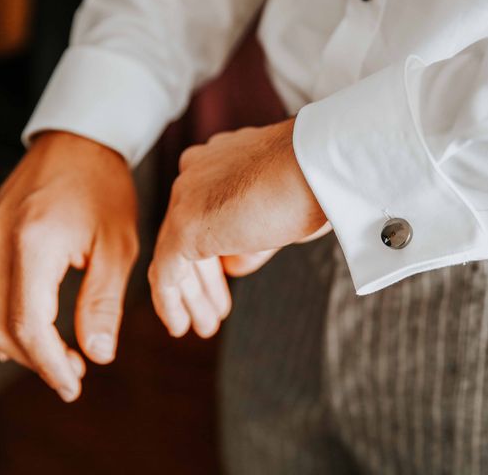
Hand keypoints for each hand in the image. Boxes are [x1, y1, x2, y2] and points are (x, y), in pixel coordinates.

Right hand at [0, 132, 138, 401]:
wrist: (78, 145)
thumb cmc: (105, 190)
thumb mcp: (117, 246)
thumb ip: (103, 302)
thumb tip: (96, 354)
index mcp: (34, 245)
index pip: (26, 325)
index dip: (49, 364)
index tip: (73, 385)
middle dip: (36, 359)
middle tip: (73, 373)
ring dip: (17, 342)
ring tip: (59, 355)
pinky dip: (4, 318)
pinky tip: (34, 327)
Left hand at [148, 118, 328, 337]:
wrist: (321, 165)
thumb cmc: (318, 182)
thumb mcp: (283, 216)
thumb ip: (253, 239)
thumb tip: (233, 266)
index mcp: (220, 160)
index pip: (209, 211)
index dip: (217, 250)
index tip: (229, 275)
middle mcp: (197, 172)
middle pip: (190, 234)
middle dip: (203, 279)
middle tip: (215, 311)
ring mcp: (188, 196)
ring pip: (176, 254)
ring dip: (190, 296)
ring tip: (203, 328)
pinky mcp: (186, 224)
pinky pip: (166, 272)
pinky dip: (170, 302)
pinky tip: (179, 326)